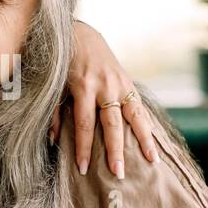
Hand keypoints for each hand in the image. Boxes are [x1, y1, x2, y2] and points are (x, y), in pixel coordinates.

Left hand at [56, 20, 156, 176]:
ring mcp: (119, 83)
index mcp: (83, 86)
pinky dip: (148, 125)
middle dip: (115, 150)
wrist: (80, 34)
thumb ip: (55, 113)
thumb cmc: (62, 64)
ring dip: (144, 139)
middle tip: (118, 173)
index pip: (85, 124)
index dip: (84, 148)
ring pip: (135, 115)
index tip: (83, 169)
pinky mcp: (128, 82)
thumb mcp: (54, 86)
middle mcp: (104, 85)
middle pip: (112, 124)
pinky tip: (154, 142)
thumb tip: (54, 142)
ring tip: (152, 160)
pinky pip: (140, 106)